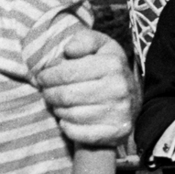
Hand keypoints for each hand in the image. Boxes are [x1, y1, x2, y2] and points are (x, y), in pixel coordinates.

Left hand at [39, 30, 136, 146]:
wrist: (132, 98)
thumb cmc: (107, 69)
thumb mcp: (100, 46)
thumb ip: (84, 39)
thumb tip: (69, 50)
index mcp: (113, 64)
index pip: (68, 72)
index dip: (49, 75)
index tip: (42, 77)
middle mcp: (119, 88)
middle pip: (67, 95)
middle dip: (50, 93)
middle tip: (46, 92)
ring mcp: (120, 112)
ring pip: (71, 115)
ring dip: (58, 110)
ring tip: (57, 104)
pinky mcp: (117, 133)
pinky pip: (81, 134)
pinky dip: (68, 127)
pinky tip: (66, 120)